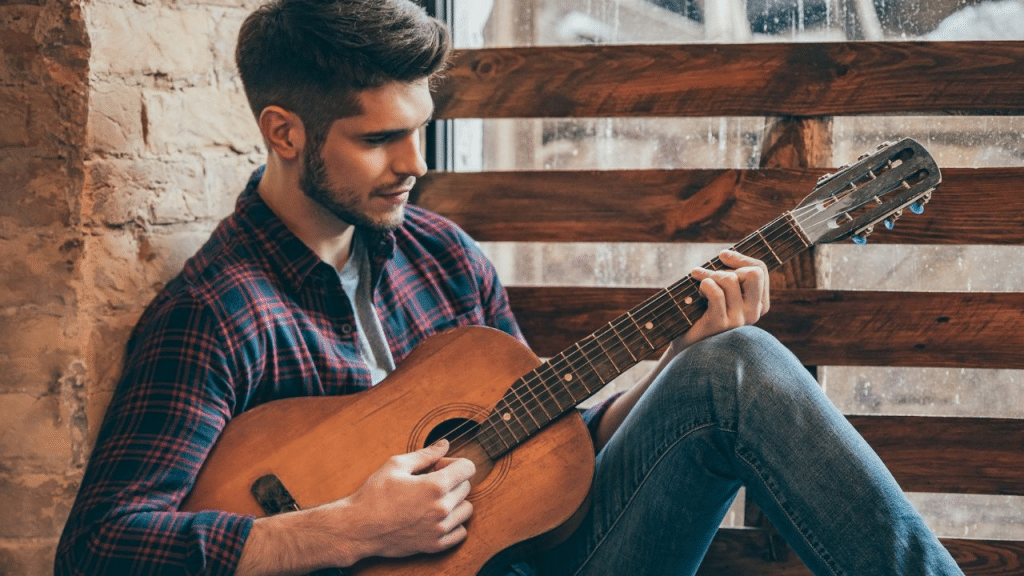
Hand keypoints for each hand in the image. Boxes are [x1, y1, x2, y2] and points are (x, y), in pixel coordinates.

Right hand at [341, 439, 475, 559]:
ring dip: (455, 502)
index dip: (455, 462)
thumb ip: (425, 454)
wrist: (359, 528)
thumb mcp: (396, 465)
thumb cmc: (374, 495)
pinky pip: (461, 532)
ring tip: (434, 500)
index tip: (440, 466)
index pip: (468, 468)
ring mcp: (440, 529)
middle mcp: (442, 508)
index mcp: (435, 486)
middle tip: (430, 482)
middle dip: (452, 480)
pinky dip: (453, 523)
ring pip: (466, 509)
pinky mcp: (435, 545)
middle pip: (466, 487)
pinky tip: (436, 517)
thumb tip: (444, 444)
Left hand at [675, 249, 769, 348]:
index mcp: (759, 304)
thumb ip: (731, 277)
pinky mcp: (721, 324)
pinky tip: (697, 291)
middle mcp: (754, 313)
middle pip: (753, 273)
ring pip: (730, 280)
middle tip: (708, 273)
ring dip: (708, 274)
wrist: (687, 345)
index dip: (741, 258)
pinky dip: (704, 284)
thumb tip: (726, 254)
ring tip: (697, 280)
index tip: (723, 255)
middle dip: (728, 267)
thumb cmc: (702, 314)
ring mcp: (739, 320)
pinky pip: (716, 293)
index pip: (760, 270)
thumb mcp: (722, 293)